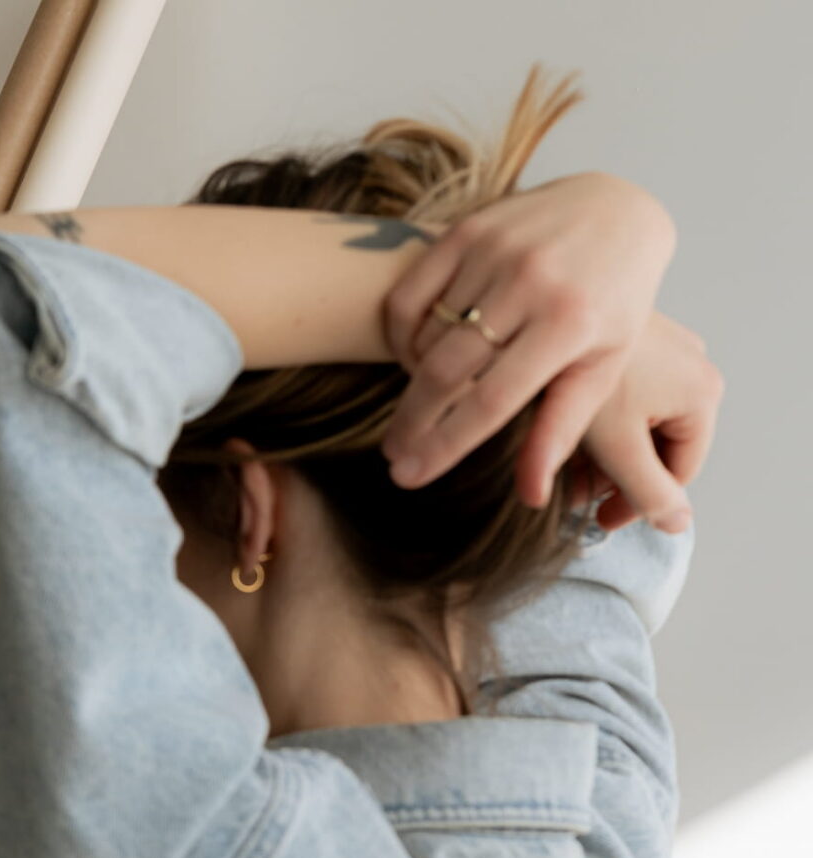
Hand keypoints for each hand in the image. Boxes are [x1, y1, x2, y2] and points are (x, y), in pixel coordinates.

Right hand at [380, 174, 674, 504]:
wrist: (616, 210)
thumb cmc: (612, 301)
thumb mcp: (602, 365)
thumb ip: (561, 427)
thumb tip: (531, 496)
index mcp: (570, 324)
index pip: (491, 401)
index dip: (445, 445)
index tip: (410, 477)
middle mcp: (532, 283)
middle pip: (446, 373)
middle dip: (411, 423)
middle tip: (392, 456)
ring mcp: (496, 251)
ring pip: (424, 337)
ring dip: (412, 379)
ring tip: (420, 402)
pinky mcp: (467, 230)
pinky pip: (408, 296)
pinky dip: (401, 334)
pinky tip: (414, 354)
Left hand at [568, 314, 719, 532]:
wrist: (544, 315)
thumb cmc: (582, 374)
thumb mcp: (617, 445)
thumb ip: (648, 490)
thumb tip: (679, 526)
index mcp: (703, 393)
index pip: (680, 471)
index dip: (637, 503)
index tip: (598, 519)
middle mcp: (695, 368)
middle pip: (659, 448)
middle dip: (617, 478)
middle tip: (575, 498)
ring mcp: (667, 353)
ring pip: (639, 426)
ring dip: (606, 456)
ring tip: (566, 473)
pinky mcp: (636, 344)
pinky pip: (627, 399)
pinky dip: (601, 425)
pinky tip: (567, 440)